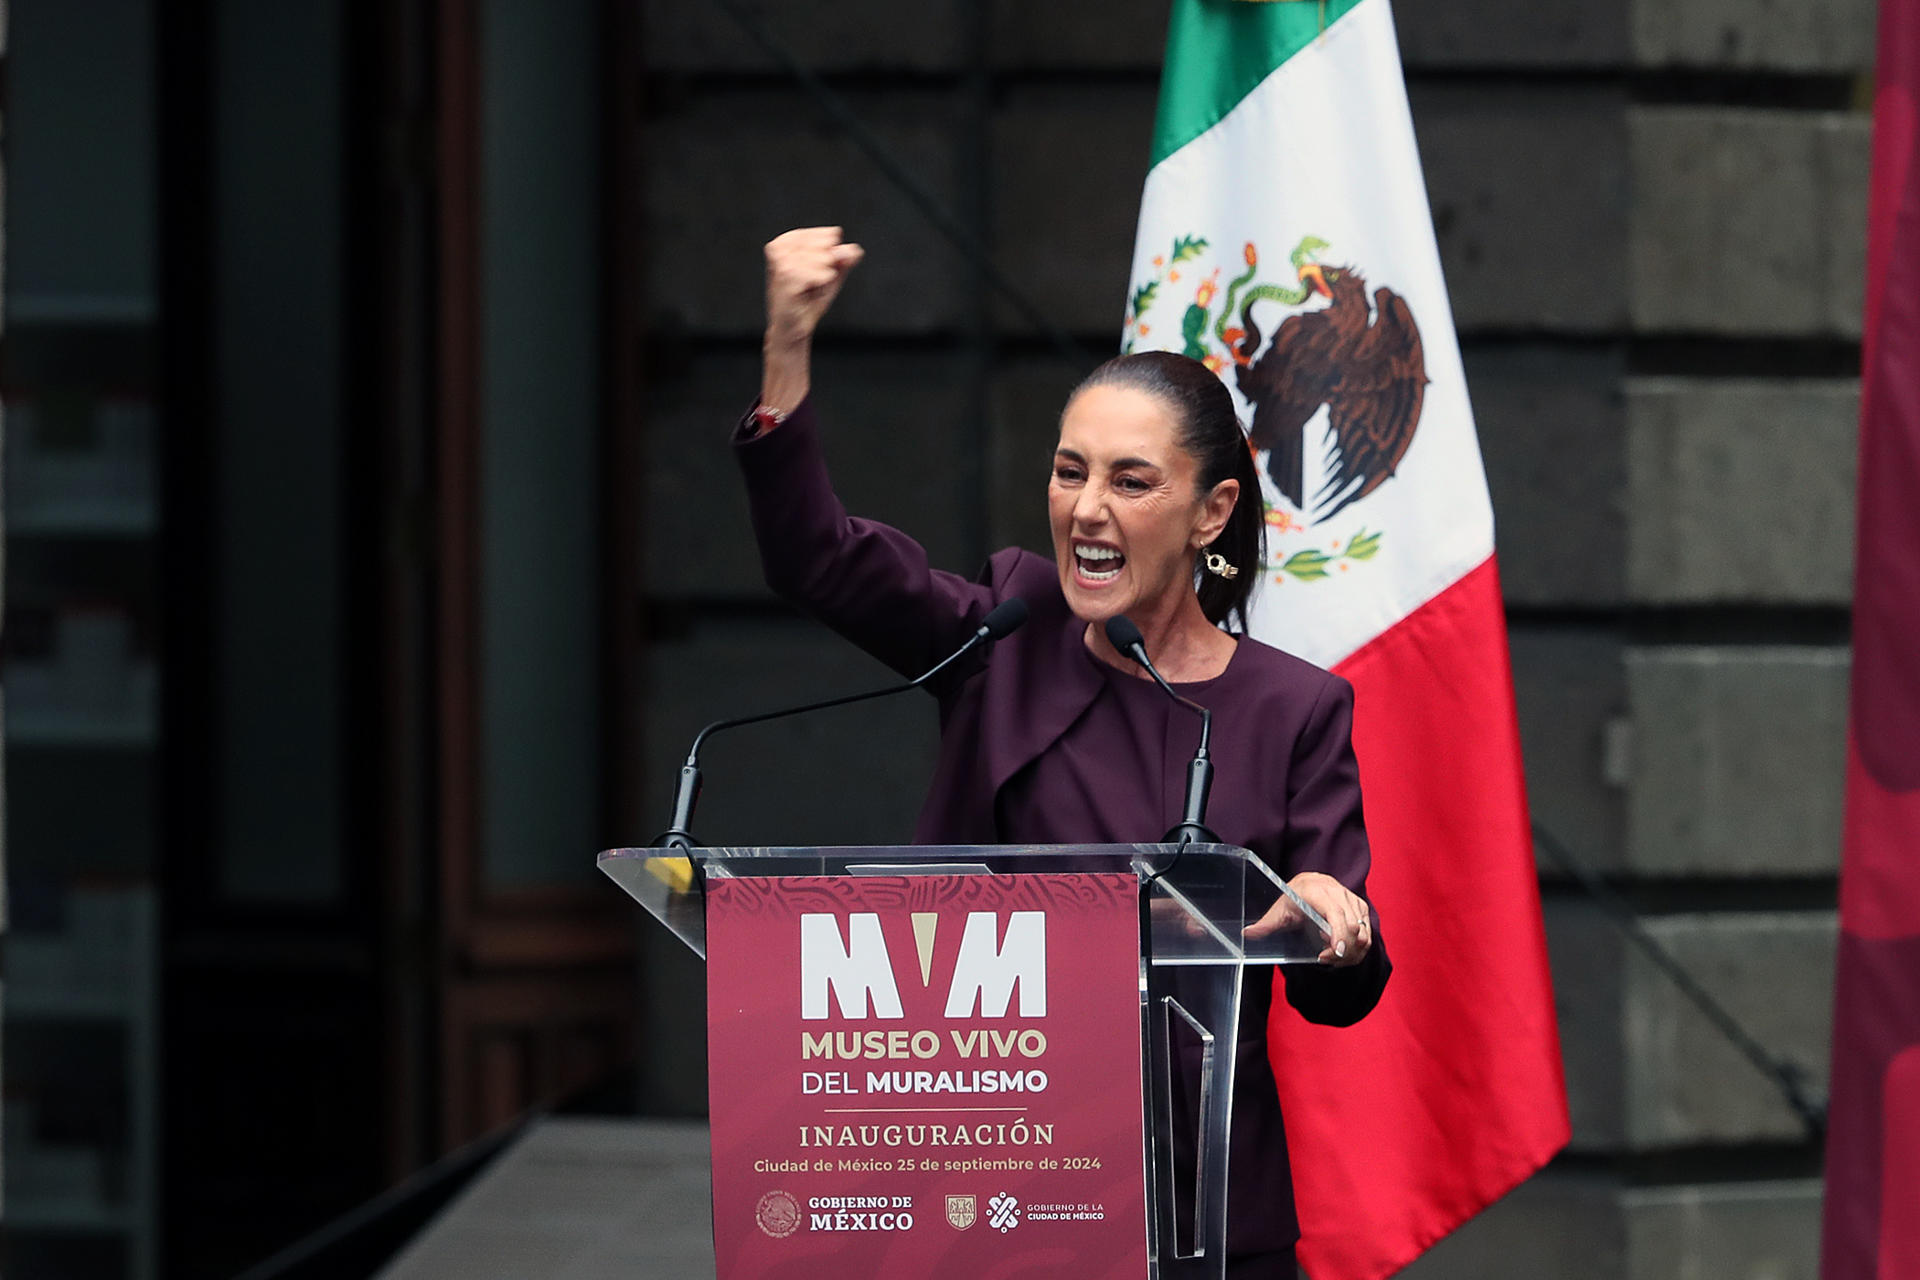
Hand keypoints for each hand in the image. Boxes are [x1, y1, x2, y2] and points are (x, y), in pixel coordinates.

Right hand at [764, 226, 863, 349]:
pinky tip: (814, 288)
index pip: (826, 235)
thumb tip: (854, 250)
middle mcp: (780, 248)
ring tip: (813, 287)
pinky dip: (820, 281)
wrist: (795, 328)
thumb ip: (843, 261)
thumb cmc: (808, 302)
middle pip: (824, 244)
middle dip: (828, 265)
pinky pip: (814, 272)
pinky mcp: (783, 276)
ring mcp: (780, 261)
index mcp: (788, 242)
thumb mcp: (831, 277)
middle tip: (816, 282)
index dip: (833, 256)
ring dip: (824, 275)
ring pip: (820, 257)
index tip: (821, 272)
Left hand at [1246, 871, 1371, 966]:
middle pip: (1352, 926)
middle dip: (1342, 949)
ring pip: (1362, 932)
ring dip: (1351, 951)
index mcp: (1317, 891)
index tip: (1336, 952)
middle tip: (1325, 959)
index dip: (1339, 934)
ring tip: (1331, 956)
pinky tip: (1340, 951)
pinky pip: (1367, 932)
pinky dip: (1358, 948)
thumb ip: (1266, 923)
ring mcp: (1352, 900)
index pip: (1335, 913)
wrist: (1312, 881)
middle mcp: (1337, 892)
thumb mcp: (1279, 910)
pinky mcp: (1360, 908)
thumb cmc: (1294, 897)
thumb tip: (1247, 934)